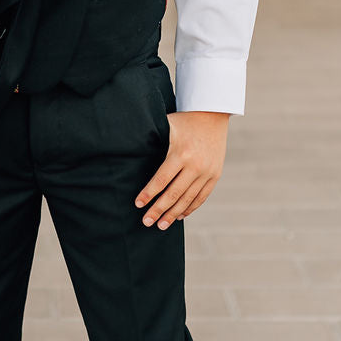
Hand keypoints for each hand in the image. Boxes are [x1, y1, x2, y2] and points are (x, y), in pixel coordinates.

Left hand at [135, 111, 229, 227]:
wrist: (213, 115)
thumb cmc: (184, 120)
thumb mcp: (166, 126)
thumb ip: (151, 139)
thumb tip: (126, 146)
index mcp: (180, 153)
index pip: (161, 180)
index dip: (149, 194)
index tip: (138, 204)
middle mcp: (195, 165)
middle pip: (173, 194)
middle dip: (158, 210)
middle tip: (146, 222)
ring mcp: (207, 172)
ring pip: (188, 199)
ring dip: (173, 214)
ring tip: (161, 225)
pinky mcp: (215, 175)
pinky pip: (201, 197)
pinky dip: (190, 208)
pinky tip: (179, 216)